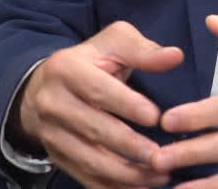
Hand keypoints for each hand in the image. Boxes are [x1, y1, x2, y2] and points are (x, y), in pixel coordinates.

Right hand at [12, 21, 184, 188]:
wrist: (43, 88)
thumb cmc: (89, 62)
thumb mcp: (112, 44)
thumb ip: (143, 50)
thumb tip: (175, 56)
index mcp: (66, 69)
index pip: (98, 91)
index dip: (127, 105)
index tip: (155, 118)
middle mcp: (53, 103)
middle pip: (94, 129)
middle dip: (129, 146)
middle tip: (161, 156)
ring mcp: (51, 134)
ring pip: (89, 160)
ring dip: (126, 173)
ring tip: (159, 174)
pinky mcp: (56, 156)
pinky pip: (85, 177)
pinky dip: (113, 186)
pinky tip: (141, 186)